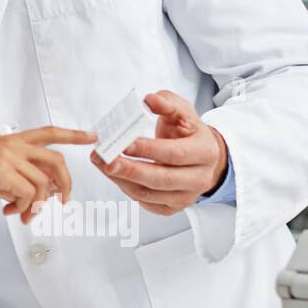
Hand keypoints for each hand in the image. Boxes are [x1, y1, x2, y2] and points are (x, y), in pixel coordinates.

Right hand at [0, 125, 95, 222]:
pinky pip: (27, 195)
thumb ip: (23, 174)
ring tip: (22, 215)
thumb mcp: (0, 170)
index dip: (72, 134)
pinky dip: (23, 209)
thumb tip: (48, 190)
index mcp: (13, 140)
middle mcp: (13, 144)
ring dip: (35, 206)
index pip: (49, 132)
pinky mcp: (2, 171)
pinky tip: (10, 211)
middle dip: (65, 184)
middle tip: (63, 201)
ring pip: (42, 184)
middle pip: (56, 161)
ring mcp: (8, 156)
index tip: (92, 137)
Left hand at [90, 89, 228, 216]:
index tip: (124, 143)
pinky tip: (115, 174)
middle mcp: (200, 178)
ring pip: (150, 194)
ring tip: (102, 164)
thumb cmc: (187, 132)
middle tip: (106, 161)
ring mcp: (186, 196)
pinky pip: (146, 203)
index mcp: (206, 152)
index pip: (175, 154)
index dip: (148, 150)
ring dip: (122, 180)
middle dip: (130, 171)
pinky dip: (126, 189)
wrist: (199, 155)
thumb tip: (150, 100)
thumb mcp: (182, 110)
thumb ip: (166, 102)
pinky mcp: (172, 207)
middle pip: (162, 179)